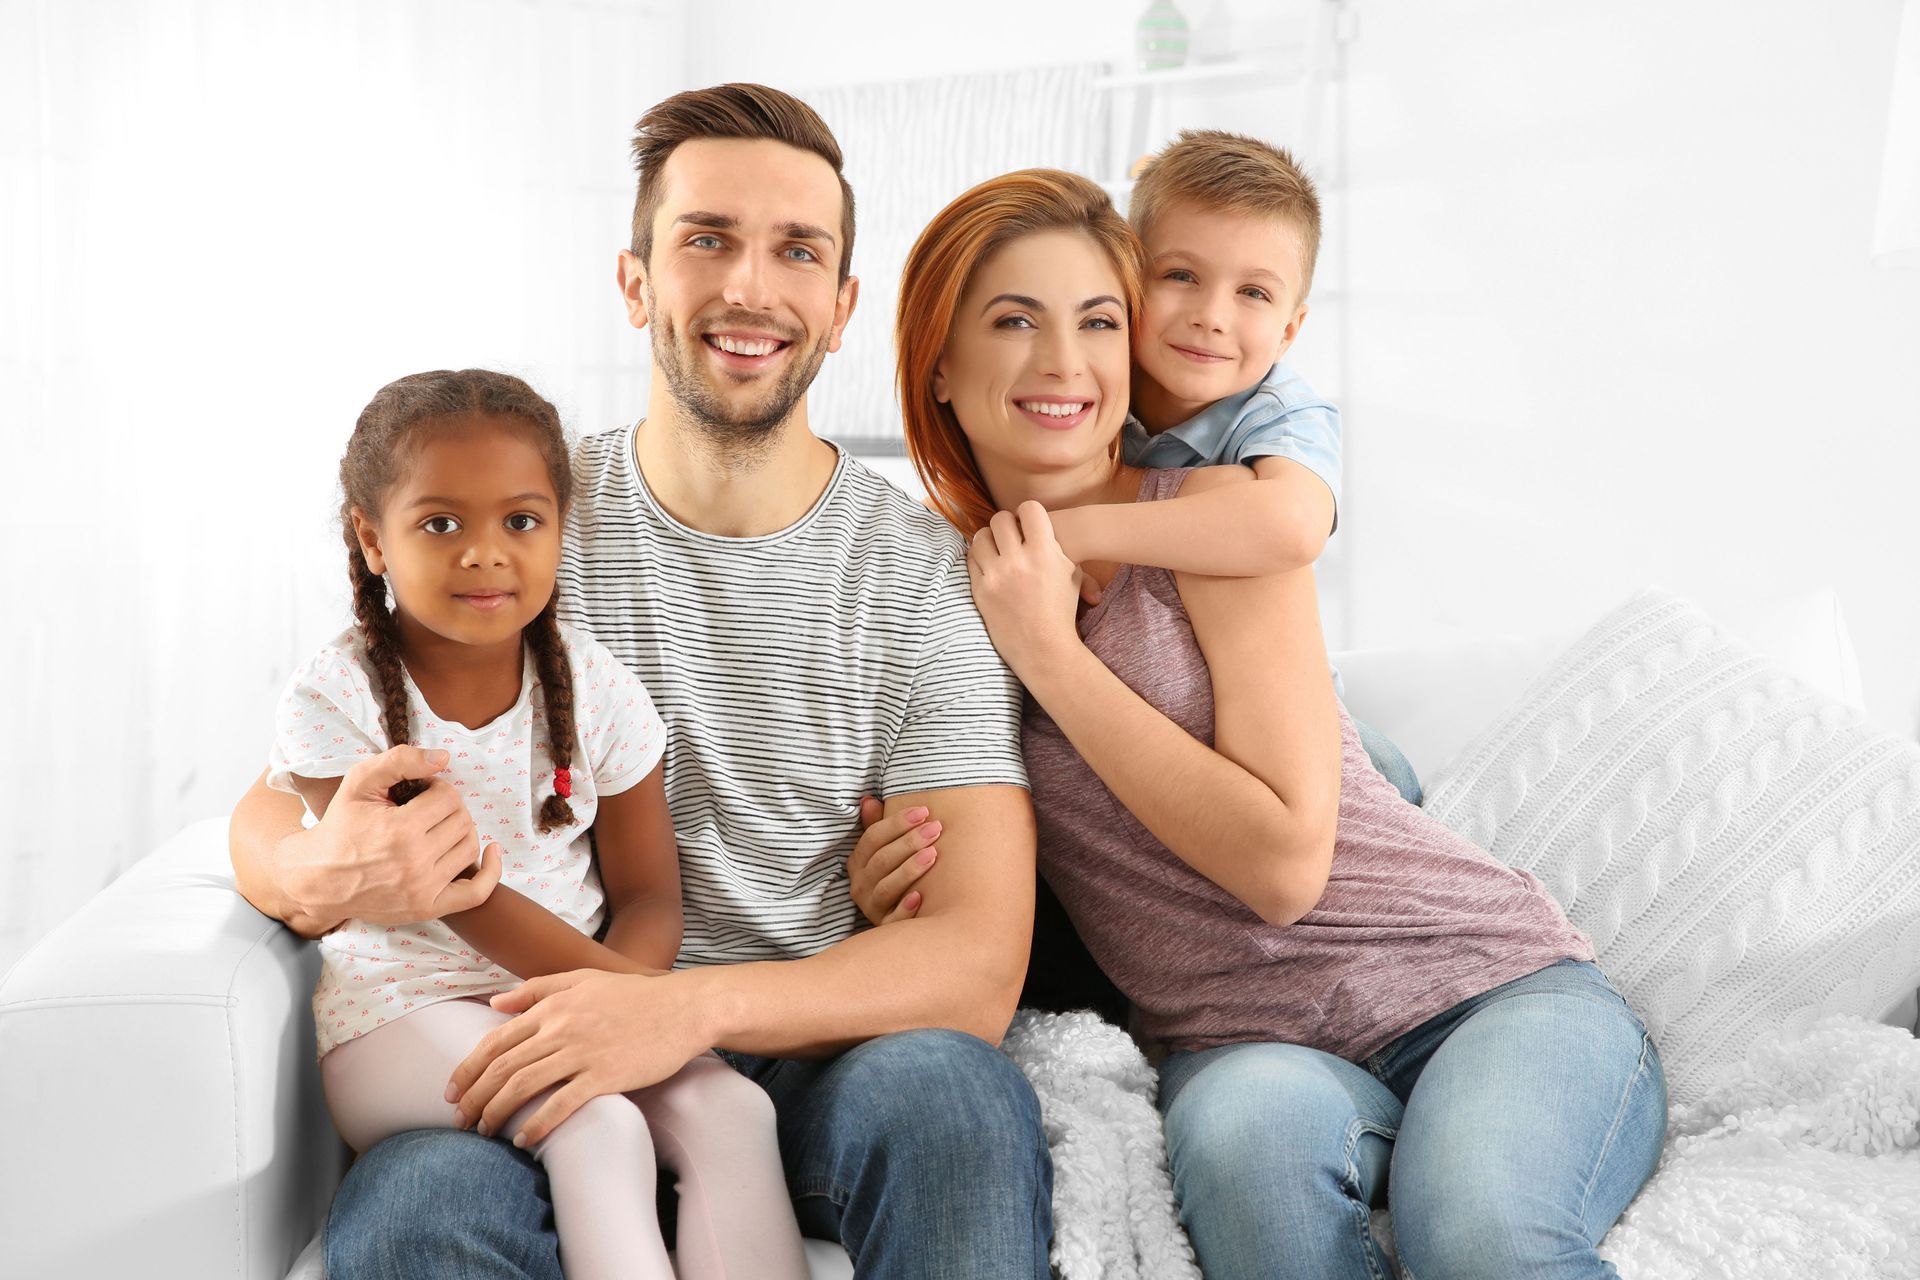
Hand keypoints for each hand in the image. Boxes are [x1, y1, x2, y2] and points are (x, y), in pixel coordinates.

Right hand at [286, 746, 496, 925]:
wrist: (317, 880)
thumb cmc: (340, 827)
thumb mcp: (359, 782)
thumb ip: (400, 761)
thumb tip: (444, 758)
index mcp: (400, 830)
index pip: (448, 798)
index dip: (437, 788)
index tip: (420, 793)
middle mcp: (414, 863)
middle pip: (462, 820)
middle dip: (449, 808)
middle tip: (428, 810)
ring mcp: (423, 890)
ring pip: (470, 847)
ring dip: (461, 831)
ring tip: (438, 828)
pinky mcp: (427, 908)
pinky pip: (477, 892)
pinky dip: (492, 870)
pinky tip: (492, 850)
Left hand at [447, 970, 707, 1146]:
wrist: (685, 1007)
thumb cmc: (636, 995)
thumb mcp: (583, 978)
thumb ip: (537, 989)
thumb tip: (495, 1004)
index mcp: (552, 1007)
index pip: (495, 1041)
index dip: (467, 1069)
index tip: (453, 1091)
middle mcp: (560, 1029)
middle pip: (502, 1068)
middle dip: (474, 1098)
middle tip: (461, 1120)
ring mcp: (582, 1053)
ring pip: (523, 1086)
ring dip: (497, 1113)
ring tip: (485, 1131)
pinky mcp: (604, 1076)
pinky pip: (561, 1105)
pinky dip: (537, 1125)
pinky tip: (525, 1140)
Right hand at [846, 795, 941, 924]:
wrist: (910, 917)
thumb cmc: (899, 871)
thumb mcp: (886, 848)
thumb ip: (877, 825)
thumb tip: (868, 800)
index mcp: (858, 863)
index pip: (872, 838)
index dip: (896, 823)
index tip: (923, 811)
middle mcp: (860, 886)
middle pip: (881, 861)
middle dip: (909, 842)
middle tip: (935, 828)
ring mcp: (872, 908)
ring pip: (885, 888)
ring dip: (909, 869)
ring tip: (933, 854)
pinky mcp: (886, 928)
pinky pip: (894, 921)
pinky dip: (905, 909)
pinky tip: (921, 896)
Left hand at [966, 501, 1085, 678]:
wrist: (1044, 649)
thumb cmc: (1062, 612)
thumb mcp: (1072, 575)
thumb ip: (1058, 548)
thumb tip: (1049, 530)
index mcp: (1044, 553)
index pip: (1029, 509)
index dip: (1029, 514)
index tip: (1030, 524)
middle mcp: (1018, 561)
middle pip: (1000, 519)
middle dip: (1007, 524)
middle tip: (1012, 536)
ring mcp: (996, 576)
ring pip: (980, 536)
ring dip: (989, 539)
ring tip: (998, 549)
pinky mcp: (980, 591)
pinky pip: (971, 560)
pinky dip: (979, 558)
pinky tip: (990, 565)